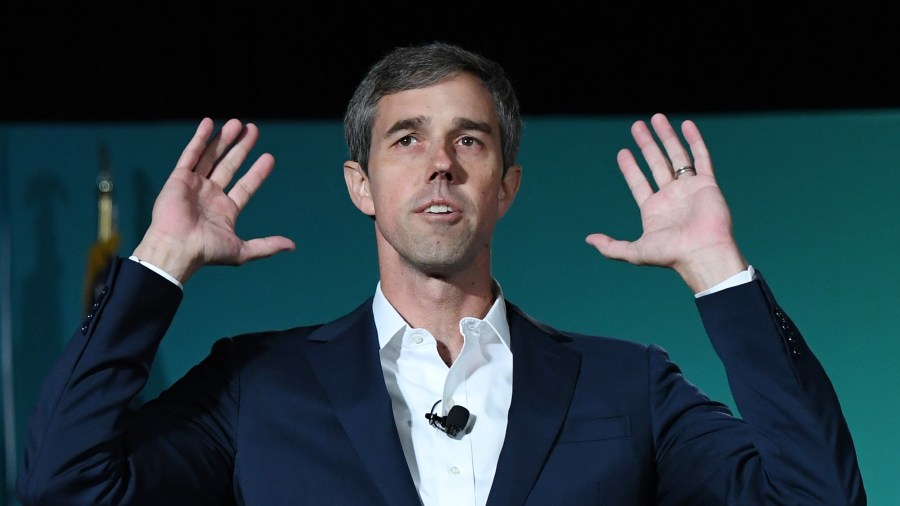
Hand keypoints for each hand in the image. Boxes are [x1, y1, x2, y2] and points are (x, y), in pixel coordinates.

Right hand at [132, 118, 294, 283]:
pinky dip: (200, 139)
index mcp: (225, 210)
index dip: (257, 172)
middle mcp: (210, 195)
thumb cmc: (206, 251)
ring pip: (212, 156)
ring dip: (224, 139)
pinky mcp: (179, 178)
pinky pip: (191, 154)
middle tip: (253, 130)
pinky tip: (209, 123)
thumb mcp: (242, 250)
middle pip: (230, 165)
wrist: (177, 248)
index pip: (246, 185)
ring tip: (238, 123)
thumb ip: (267, 246)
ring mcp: (194, 185)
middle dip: (242, 148)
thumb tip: (292, 246)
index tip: (269, 157)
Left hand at [585, 113, 746, 292]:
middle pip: (656, 163)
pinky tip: (685, 125)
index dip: (630, 168)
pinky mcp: (707, 184)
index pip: (638, 182)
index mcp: (654, 209)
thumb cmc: (671, 255)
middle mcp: (671, 196)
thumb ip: (611, 246)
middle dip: (646, 144)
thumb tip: (588, 239)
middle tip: (636, 126)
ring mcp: (689, 189)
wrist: (703, 253)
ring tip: (656, 118)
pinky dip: (694, 140)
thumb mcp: (635, 252)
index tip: (622, 152)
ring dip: (666, 137)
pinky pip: (701, 157)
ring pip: (676, 156)